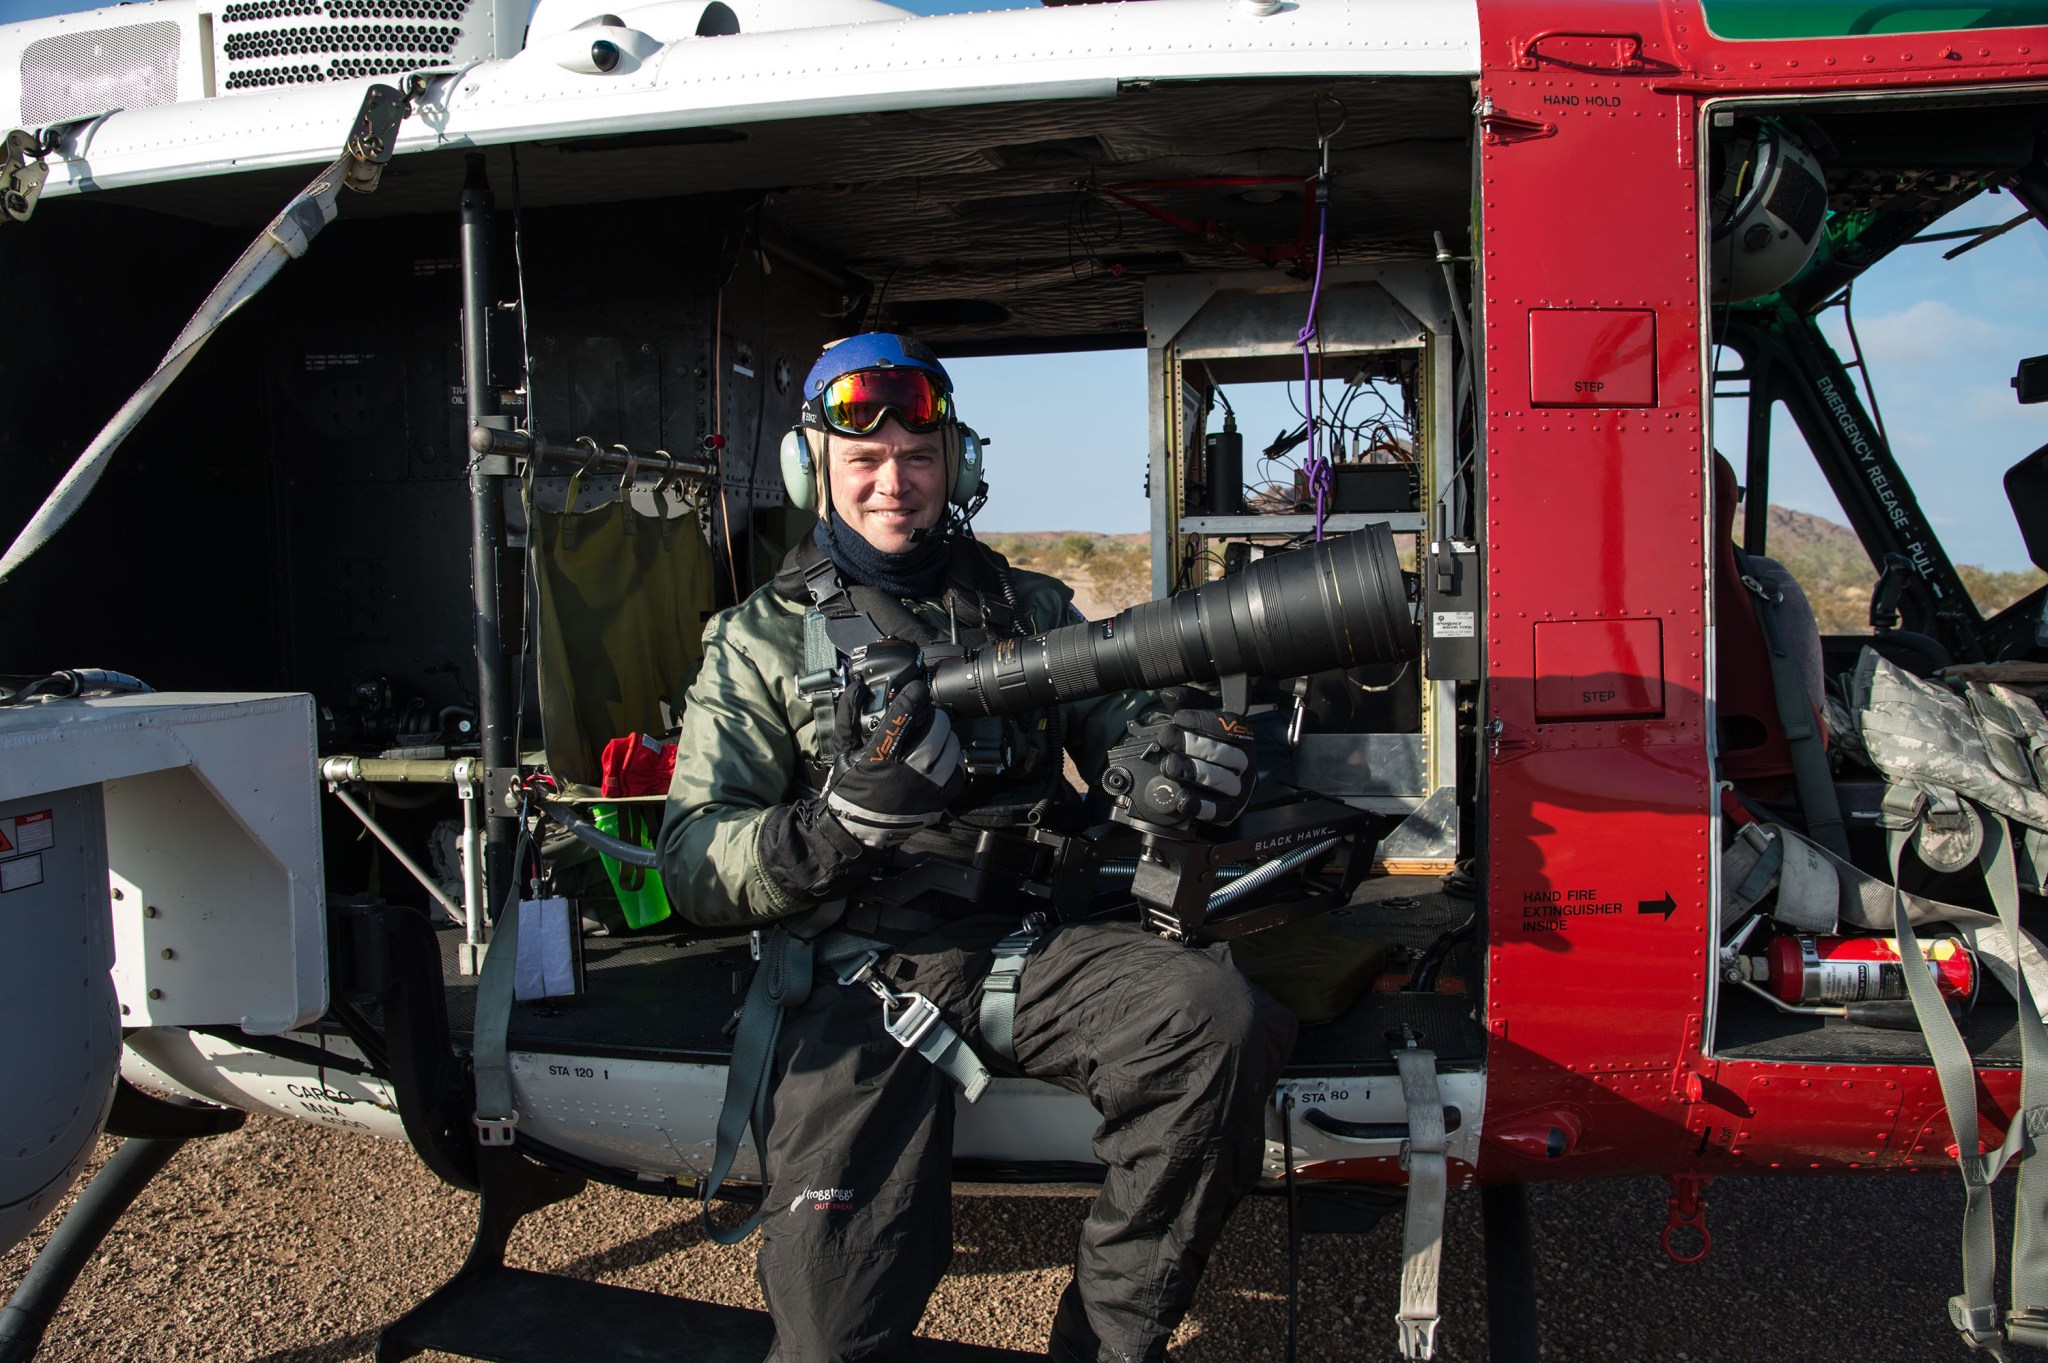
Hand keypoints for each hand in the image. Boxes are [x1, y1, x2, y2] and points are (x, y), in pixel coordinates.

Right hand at [824, 676, 964, 847]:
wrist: (858, 829)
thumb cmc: (849, 788)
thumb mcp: (842, 750)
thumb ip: (848, 715)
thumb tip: (856, 687)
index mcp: (882, 754)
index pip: (906, 712)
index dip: (914, 694)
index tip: (916, 690)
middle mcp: (909, 769)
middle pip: (937, 726)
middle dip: (933, 715)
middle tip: (925, 716)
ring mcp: (927, 786)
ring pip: (951, 746)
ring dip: (945, 736)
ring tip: (933, 738)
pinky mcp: (939, 801)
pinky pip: (959, 771)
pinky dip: (952, 761)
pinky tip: (940, 760)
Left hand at [1154, 708, 1256, 824]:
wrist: (1231, 782)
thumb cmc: (1215, 744)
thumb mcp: (1207, 717)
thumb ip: (1190, 702)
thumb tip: (1169, 694)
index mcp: (1243, 736)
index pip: (1227, 726)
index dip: (1200, 721)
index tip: (1177, 718)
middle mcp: (1245, 761)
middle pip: (1220, 753)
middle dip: (1190, 745)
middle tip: (1165, 738)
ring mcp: (1240, 787)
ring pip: (1219, 780)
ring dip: (1192, 772)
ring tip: (1169, 765)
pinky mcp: (1230, 810)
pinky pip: (1216, 809)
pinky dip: (1198, 804)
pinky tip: (1181, 798)